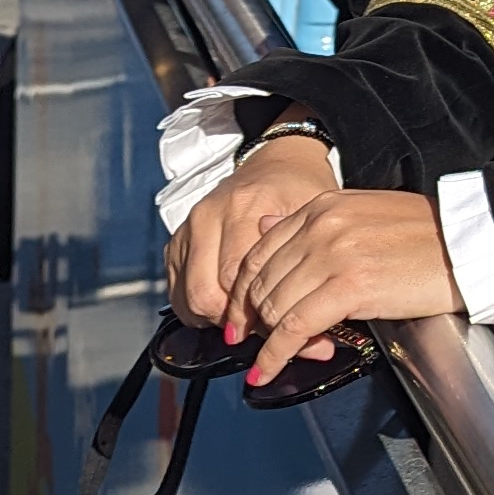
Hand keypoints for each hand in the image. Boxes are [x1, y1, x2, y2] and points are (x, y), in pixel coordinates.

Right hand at [163, 135, 339, 325]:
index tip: (282, 332)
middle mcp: (209, 216)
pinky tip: (226, 309)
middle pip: (207, 294)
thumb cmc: (300, 189)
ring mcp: (188, 229)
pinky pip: (177, 290)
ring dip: (215, 319)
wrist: (277, 160)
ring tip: (246, 321)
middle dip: (235, 322)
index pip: (238, 279)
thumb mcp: (316, 219)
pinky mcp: (176, 242)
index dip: (259, 315)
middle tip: (263, 330)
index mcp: (245, 206)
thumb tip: (316, 333)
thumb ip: (312, 273)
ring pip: (188, 297)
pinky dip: (199, 309)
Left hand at [233, 188, 459, 386]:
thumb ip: (314, 223)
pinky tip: (268, 369)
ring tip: (266, 359)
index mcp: (323, 207)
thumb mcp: (362, 213)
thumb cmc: (428, 235)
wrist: (470, 244)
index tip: (241, 314)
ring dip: (264, 340)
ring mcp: (333, 254)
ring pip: (274, 306)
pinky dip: (276, 354)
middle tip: (249, 343)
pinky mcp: (350, 286)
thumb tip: (267, 227)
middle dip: (250, 319)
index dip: (243, 289)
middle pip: (261, 280)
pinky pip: (295, 327)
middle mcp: (322, 226)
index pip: (261, 250)